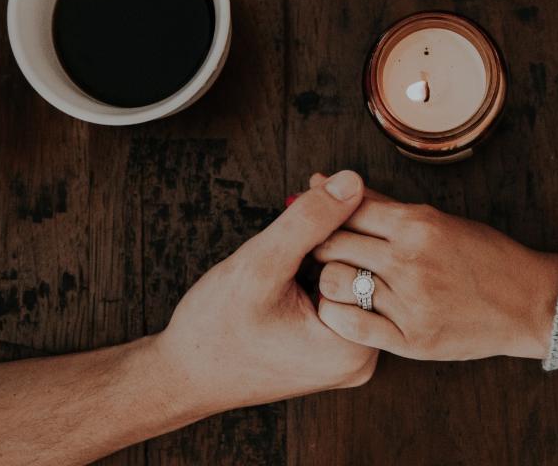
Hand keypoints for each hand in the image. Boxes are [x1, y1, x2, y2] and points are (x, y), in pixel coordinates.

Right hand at [147, 170, 378, 415]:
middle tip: (309, 192)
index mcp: (354, 346)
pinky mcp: (334, 351)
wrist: (185, 375)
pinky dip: (321, 267)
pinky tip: (296, 254)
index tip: (318, 185)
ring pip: (352, 278)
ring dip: (328, 245)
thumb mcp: (261, 264)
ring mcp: (349, 356)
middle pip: (366, 269)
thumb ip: (309, 221)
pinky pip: (340, 295)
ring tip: (296, 227)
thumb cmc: (215, 328)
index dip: (346, 214)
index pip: (372, 259)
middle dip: (339, 226)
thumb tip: (353, 182)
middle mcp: (362, 357)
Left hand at [308, 179, 557, 360]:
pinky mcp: (412, 338)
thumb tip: (326, 180)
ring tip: (335, 280)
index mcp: (417, 224)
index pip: (346, 209)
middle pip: (332, 244)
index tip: (316, 220)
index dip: (322, 213)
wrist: (526, 302)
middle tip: (319, 251)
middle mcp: (411, 260)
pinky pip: (351, 325)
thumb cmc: (482, 256)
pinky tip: (345, 308)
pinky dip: (337, 315)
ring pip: (334, 283)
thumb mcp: (436, 219)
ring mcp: (411, 302)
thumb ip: (380, 204)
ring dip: (327, 280)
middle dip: (318, 245)